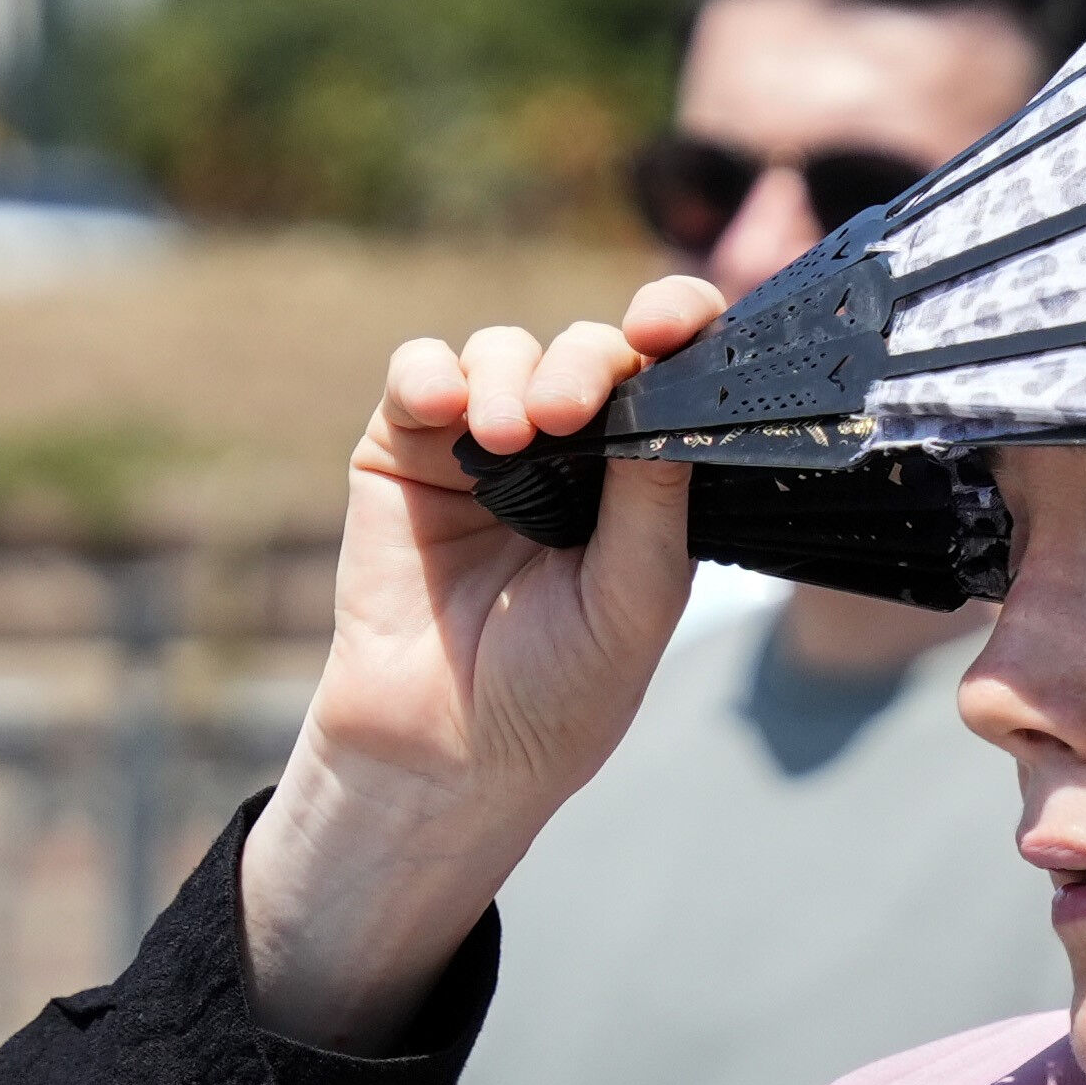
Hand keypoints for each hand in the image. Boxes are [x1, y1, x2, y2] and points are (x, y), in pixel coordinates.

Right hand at [240, 278, 728, 1048]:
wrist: (444, 759)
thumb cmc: (557, 696)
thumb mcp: (634, 601)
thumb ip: (657, 499)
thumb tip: (680, 388)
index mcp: (643, 480)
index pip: (672, 377)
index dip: (678, 328)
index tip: (671, 325)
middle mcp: (570, 450)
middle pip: (589, 351)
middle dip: (586, 364)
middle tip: (567, 413)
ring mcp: (484, 447)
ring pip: (505, 350)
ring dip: (510, 375)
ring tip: (506, 438)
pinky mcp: (405, 453)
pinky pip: (418, 375)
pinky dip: (433, 374)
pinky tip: (447, 411)